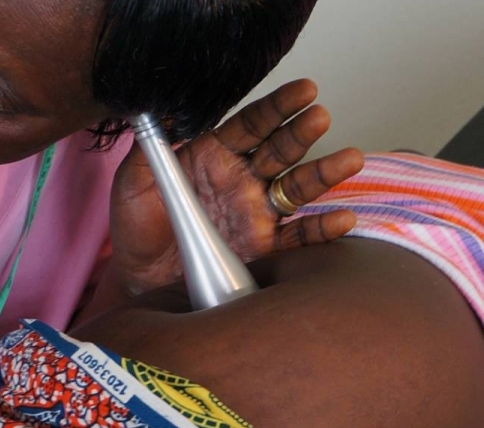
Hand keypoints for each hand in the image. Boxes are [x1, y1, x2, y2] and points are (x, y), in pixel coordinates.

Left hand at [109, 79, 364, 294]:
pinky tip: (344, 218)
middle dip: (301, 133)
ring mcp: (257, 213)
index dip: (277, 107)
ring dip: (324, 173)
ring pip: (297, 187)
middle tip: (320, 117)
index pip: (251, 124)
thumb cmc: (136, 230)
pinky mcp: (265, 248)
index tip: (305, 89)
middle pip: (280, 150)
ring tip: (350, 158)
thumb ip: (151, 148)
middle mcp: (243, 180)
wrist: (141, 281)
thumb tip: (163, 109)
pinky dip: (323, 229)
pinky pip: (298, 237)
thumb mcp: (133, 183)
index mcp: (214, 156)